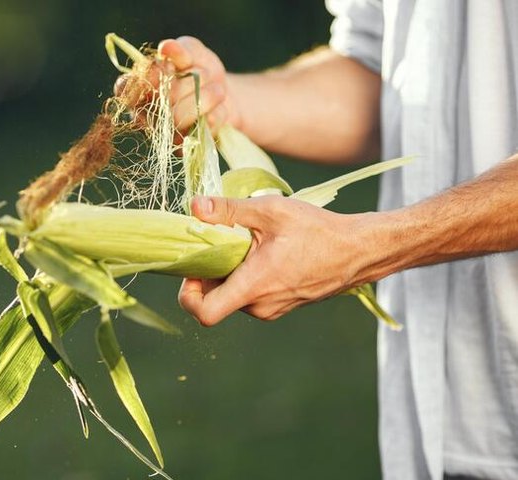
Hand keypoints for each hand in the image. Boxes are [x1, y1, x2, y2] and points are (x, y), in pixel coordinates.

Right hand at [114, 36, 241, 131]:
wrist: (225, 94)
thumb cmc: (199, 70)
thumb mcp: (192, 52)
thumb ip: (180, 49)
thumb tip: (166, 47)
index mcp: (137, 88)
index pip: (125, 87)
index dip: (147, 77)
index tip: (168, 67)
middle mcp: (143, 113)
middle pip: (161, 98)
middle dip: (191, 80)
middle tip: (205, 73)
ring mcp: (163, 133)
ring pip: (178, 117)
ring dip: (206, 97)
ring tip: (217, 89)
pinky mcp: (183, 147)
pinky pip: (201, 128)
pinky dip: (217, 112)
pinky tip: (218, 109)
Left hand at [178, 195, 375, 325]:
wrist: (359, 251)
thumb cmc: (317, 230)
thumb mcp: (270, 211)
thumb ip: (228, 211)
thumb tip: (194, 206)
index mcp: (253, 287)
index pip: (204, 312)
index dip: (187, 294)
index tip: (192, 268)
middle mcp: (259, 306)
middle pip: (215, 299)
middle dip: (209, 273)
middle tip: (219, 241)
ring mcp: (271, 309)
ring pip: (233, 296)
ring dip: (230, 273)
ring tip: (247, 243)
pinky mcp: (281, 306)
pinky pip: (251, 295)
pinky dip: (246, 276)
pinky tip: (262, 251)